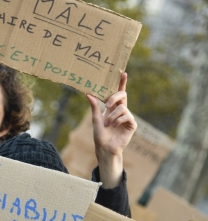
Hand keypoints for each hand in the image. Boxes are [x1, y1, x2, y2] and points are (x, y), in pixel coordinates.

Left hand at [87, 73, 136, 187]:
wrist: (105, 147)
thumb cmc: (100, 134)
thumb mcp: (95, 119)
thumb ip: (94, 106)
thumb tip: (88, 93)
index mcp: (113, 107)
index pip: (118, 92)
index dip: (121, 83)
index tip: (123, 73)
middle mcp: (121, 110)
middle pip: (122, 95)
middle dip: (114, 97)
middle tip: (107, 104)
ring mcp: (127, 116)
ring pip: (123, 107)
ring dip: (113, 116)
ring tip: (109, 124)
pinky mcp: (132, 124)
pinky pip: (126, 116)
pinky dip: (118, 120)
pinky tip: (114, 127)